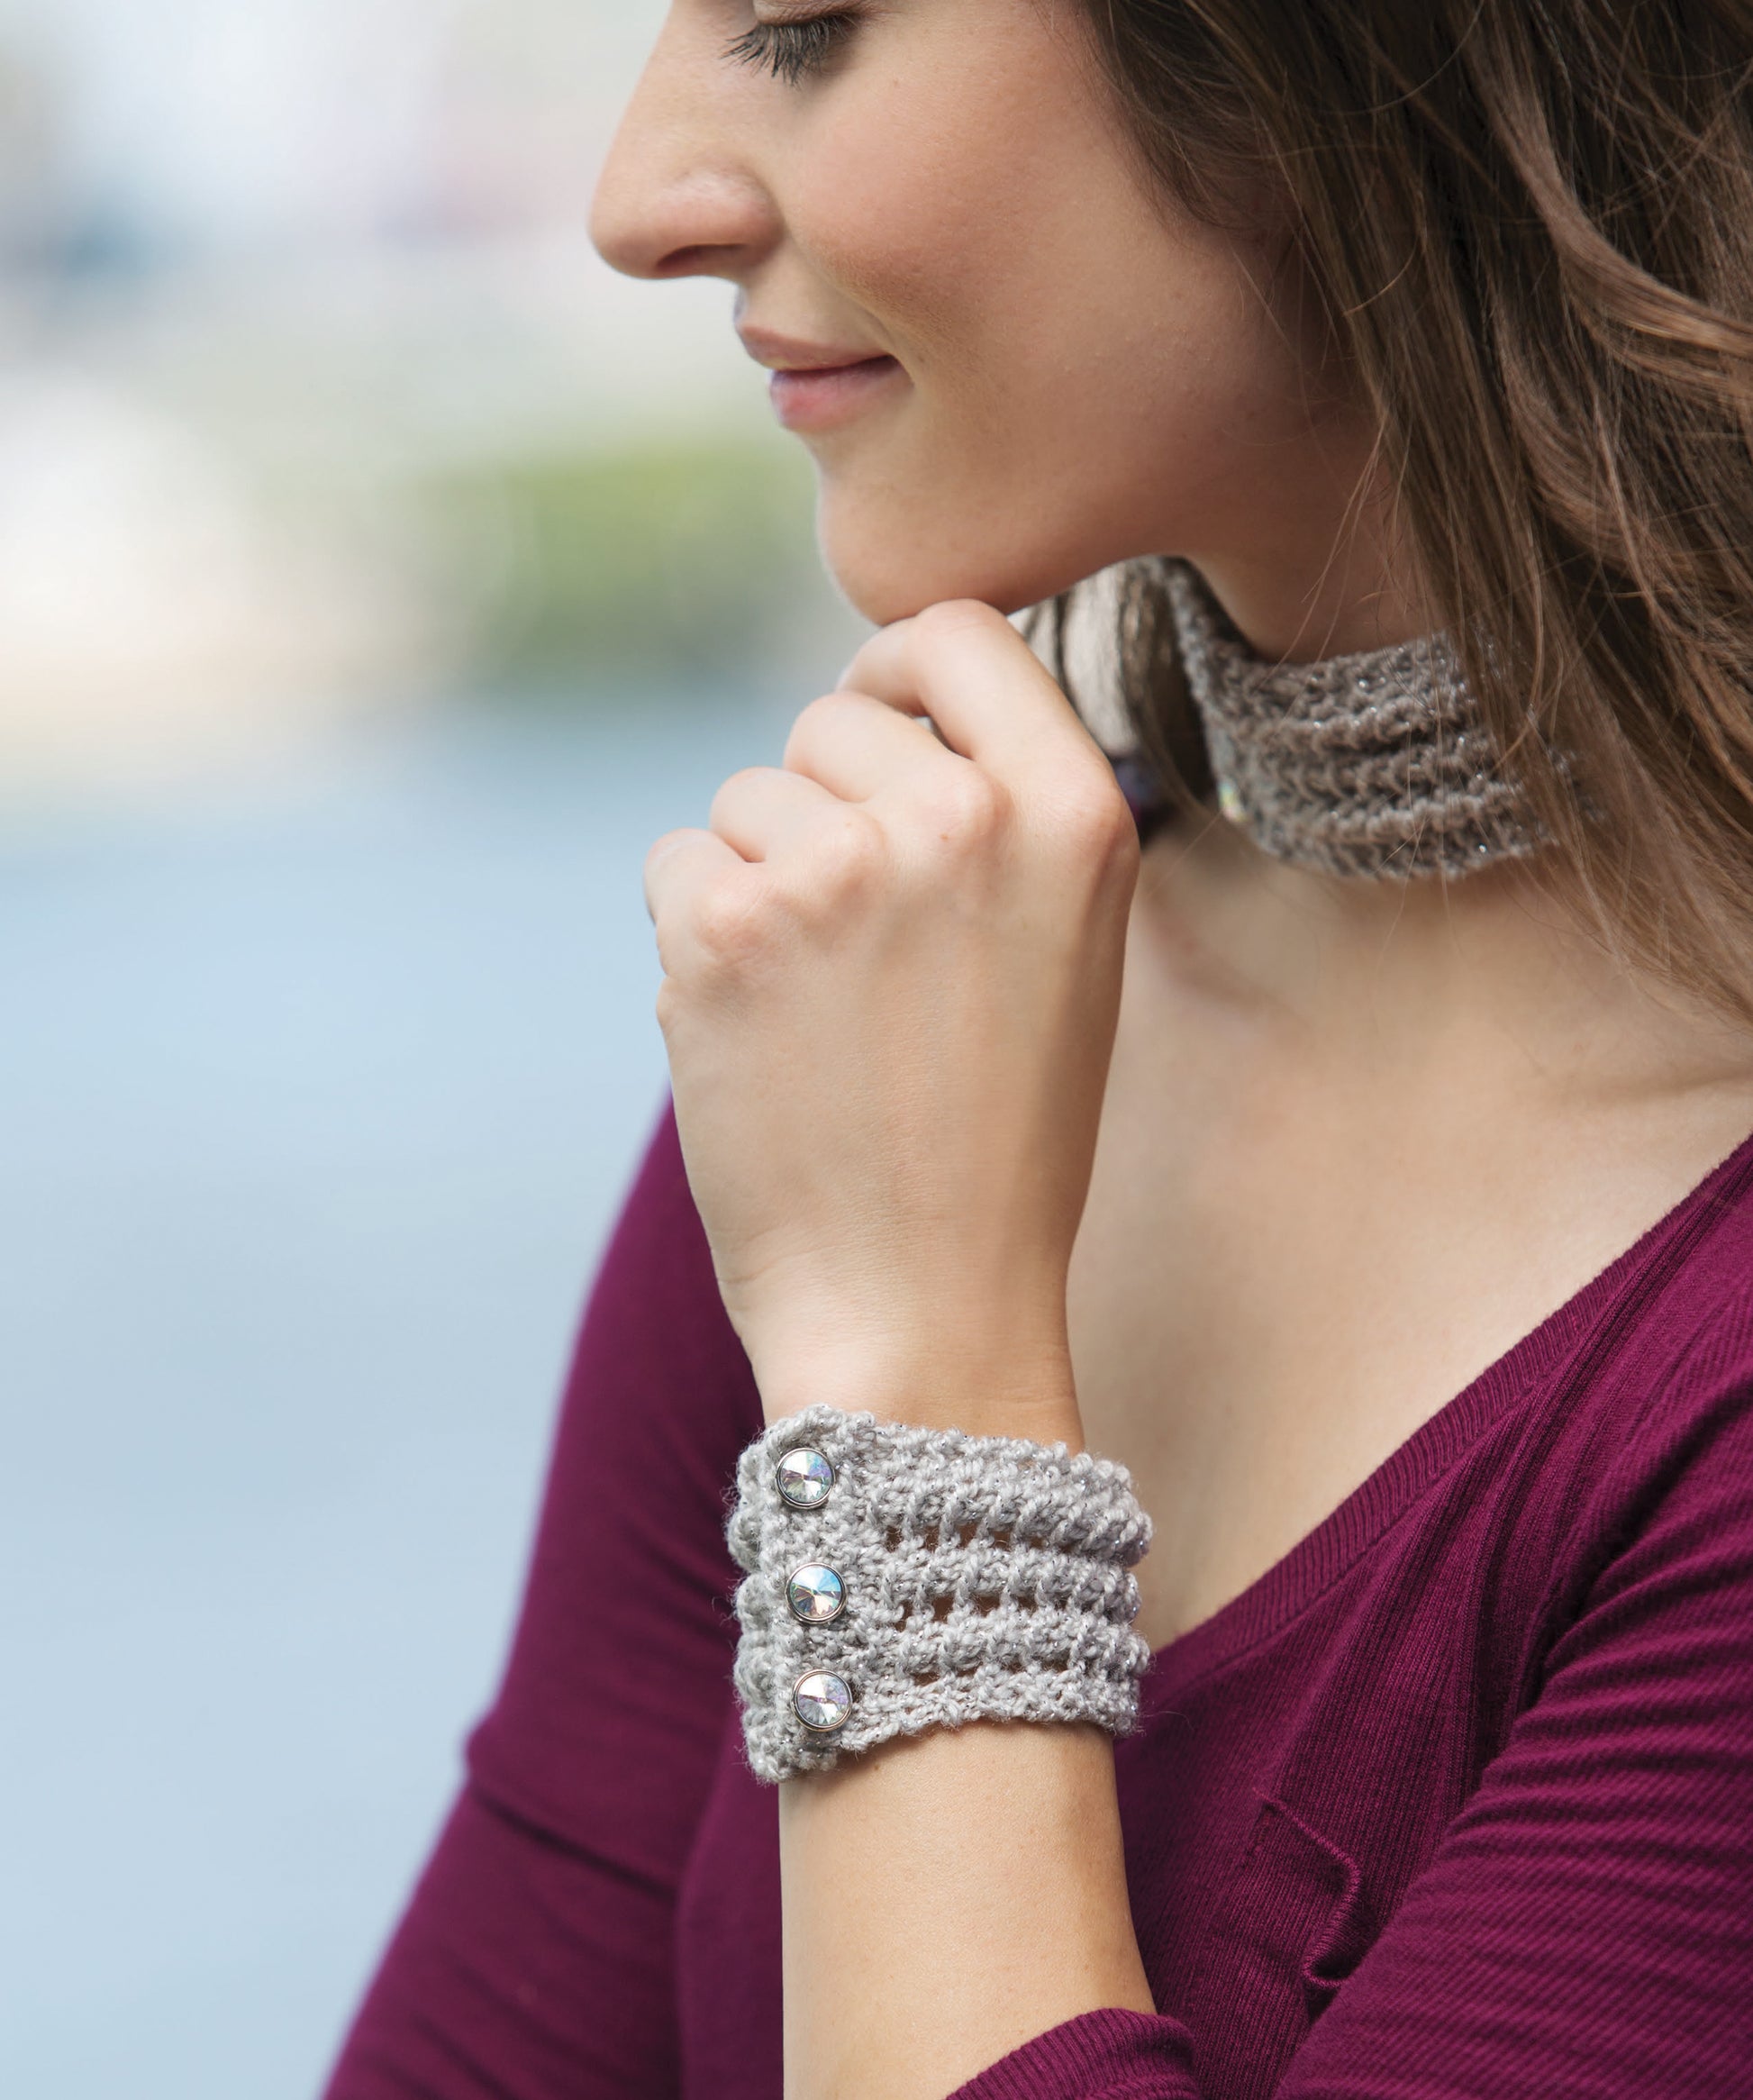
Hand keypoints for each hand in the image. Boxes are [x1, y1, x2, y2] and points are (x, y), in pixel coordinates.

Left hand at [643, 601, 1138, 1436]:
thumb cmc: (996, 1144)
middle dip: (822, 809)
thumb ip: (998, 813)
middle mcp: (960, 817)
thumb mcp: (1065, 953)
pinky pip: (676, 866)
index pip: (958, 629)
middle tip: (859, 948)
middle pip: (828, 719)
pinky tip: (756, 1037)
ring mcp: (837, 868)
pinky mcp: (725, 930)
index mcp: (1074, 814)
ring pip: (742, 799)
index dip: (901, 674)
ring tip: (820, 1015)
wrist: (922, 1312)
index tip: (880, 731)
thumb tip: (883, 705)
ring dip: (758, 883)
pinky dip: (696, 940)